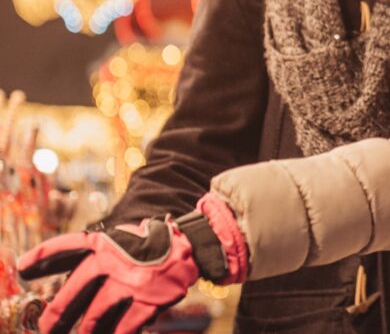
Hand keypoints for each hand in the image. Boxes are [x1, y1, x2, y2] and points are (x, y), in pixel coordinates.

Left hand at [18, 218, 198, 333]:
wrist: (191, 246)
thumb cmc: (148, 246)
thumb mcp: (117, 240)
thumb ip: (85, 254)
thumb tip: (41, 273)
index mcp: (104, 243)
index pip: (65, 248)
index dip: (41, 259)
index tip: (22, 268)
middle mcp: (113, 261)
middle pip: (72, 295)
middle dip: (56, 317)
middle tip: (48, 330)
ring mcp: (130, 283)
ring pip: (94, 317)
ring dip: (85, 332)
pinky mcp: (148, 301)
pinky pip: (123, 328)